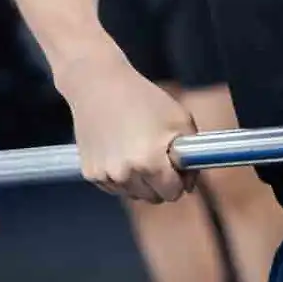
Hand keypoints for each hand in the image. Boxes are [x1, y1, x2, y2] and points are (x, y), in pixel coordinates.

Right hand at [62, 59, 197, 202]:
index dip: (179, 179)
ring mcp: (105, 175)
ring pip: (133, 194)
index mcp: (150, 162)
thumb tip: (189, 186)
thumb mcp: (180, 119)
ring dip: (139, 180)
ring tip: (136, 147)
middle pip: (153, 198)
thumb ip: (192, 155)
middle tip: (156, 154)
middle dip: (160, 182)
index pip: (173, 193)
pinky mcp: (90, 173)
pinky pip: (115, 186)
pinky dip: (120, 176)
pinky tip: (119, 149)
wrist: (98, 84)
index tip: (176, 165)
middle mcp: (126, 174)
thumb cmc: (142, 98)